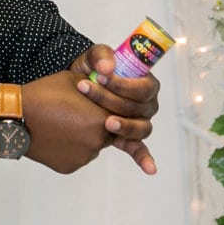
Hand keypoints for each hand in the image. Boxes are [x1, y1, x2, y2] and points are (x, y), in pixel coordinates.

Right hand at [21, 70, 114, 173]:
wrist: (15, 117)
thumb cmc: (42, 96)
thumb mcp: (74, 80)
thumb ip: (97, 88)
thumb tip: (107, 90)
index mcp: (101, 119)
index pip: (117, 115)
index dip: (104, 108)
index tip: (92, 104)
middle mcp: (97, 142)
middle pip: (106, 133)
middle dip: (95, 124)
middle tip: (75, 114)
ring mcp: (83, 157)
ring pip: (91, 145)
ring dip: (84, 137)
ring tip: (62, 124)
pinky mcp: (70, 166)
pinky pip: (77, 155)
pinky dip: (70, 148)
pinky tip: (56, 136)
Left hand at [69, 44, 160, 174]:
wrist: (74, 87)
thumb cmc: (91, 69)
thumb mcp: (93, 56)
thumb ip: (101, 55)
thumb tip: (107, 67)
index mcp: (144, 84)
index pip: (144, 87)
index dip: (124, 84)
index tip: (101, 76)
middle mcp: (146, 105)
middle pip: (138, 107)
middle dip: (111, 99)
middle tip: (86, 89)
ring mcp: (138, 121)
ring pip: (139, 127)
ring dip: (124, 126)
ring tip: (106, 122)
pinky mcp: (126, 136)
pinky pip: (139, 149)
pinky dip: (144, 158)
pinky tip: (149, 169)